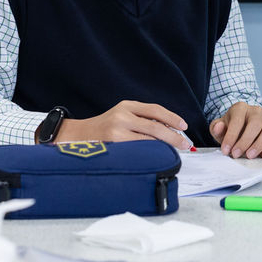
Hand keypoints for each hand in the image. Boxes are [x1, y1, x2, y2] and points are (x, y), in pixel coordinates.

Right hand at [55, 100, 193, 149]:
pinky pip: (139, 149)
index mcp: (126, 106)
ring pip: (149, 139)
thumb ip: (141, 119)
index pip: (155, 109)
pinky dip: (152, 152)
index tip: (183, 126)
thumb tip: (169, 129)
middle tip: (185, 144)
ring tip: (174, 151)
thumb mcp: (121, 116)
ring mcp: (117, 130)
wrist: (76, 137)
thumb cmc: (103, 129)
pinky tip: (158, 155)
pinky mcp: (114, 145)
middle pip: (156, 126)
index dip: (172, 118)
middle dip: (174, 136)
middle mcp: (122, 115)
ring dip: (165, 146)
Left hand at [209, 102, 261, 158]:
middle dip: (245, 142)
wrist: (241, 127)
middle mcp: (256, 111)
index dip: (231, 137)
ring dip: (259, 144)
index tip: (226, 150)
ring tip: (250, 156)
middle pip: (254, 125)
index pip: (237, 121)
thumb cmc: (229, 128)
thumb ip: (216, 128)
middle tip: (236, 154)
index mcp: (240, 108)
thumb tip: (219, 127)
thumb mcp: (219, 127)